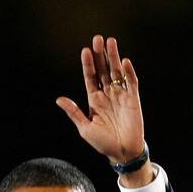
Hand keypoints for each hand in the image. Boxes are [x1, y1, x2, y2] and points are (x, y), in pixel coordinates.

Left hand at [56, 35, 145, 165]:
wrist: (122, 152)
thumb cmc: (103, 142)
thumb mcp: (85, 128)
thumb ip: (74, 112)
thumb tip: (59, 99)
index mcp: (94, 100)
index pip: (90, 78)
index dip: (88, 64)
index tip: (85, 51)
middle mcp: (107, 94)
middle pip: (103, 70)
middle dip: (101, 55)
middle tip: (98, 39)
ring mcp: (120, 95)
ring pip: (116, 72)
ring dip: (114, 58)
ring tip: (111, 42)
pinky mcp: (133, 99)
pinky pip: (131, 83)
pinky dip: (129, 72)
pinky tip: (125, 62)